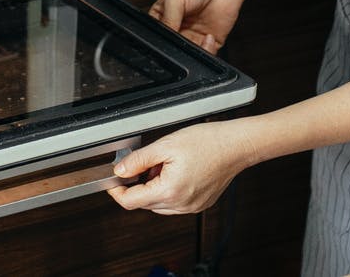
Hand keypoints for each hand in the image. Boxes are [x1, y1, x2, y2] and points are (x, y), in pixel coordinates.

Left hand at [107, 121, 257, 214]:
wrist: (236, 145)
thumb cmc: (208, 142)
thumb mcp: (165, 145)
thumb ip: (138, 160)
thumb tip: (120, 170)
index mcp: (169, 191)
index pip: (131, 202)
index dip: (116, 191)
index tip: (112, 182)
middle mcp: (181, 205)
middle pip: (144, 203)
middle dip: (138, 184)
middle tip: (146, 163)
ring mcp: (192, 207)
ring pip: (159, 204)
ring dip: (153, 188)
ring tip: (164, 165)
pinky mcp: (199, 204)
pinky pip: (174, 203)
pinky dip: (168, 190)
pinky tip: (176, 172)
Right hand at [148, 0, 246, 53]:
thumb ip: (167, 19)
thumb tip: (166, 38)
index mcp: (163, 18)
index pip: (157, 36)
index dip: (160, 40)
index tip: (166, 39)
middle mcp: (178, 29)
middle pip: (172, 48)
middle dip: (176, 48)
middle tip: (181, 39)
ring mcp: (194, 36)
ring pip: (188, 55)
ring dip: (191, 52)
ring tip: (195, 39)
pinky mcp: (210, 41)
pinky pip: (205, 54)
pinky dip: (206, 51)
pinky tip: (207, 37)